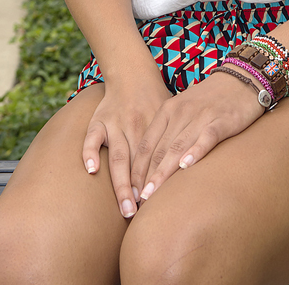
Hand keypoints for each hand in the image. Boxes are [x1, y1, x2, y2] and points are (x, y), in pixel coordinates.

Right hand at [82, 71, 171, 218]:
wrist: (132, 72)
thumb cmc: (156, 98)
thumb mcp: (174, 112)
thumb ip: (181, 135)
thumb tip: (198, 161)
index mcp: (156, 125)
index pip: (159, 158)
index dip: (160, 181)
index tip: (162, 206)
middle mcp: (136, 126)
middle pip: (139, 163)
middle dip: (140, 191)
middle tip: (143, 216)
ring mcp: (116, 123)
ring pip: (118, 156)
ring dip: (121, 183)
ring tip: (125, 208)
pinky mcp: (98, 119)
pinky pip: (91, 137)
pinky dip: (89, 152)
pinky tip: (92, 171)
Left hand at [130, 70, 264, 201]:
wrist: (241, 79)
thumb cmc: (209, 101)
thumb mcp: (184, 111)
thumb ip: (170, 133)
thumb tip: (153, 166)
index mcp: (168, 111)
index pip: (147, 144)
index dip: (137, 169)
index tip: (130, 192)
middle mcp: (181, 112)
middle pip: (159, 149)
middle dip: (146, 177)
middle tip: (137, 201)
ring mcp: (201, 116)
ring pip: (177, 146)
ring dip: (163, 172)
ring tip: (153, 194)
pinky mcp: (222, 120)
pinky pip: (206, 137)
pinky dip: (195, 152)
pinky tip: (186, 167)